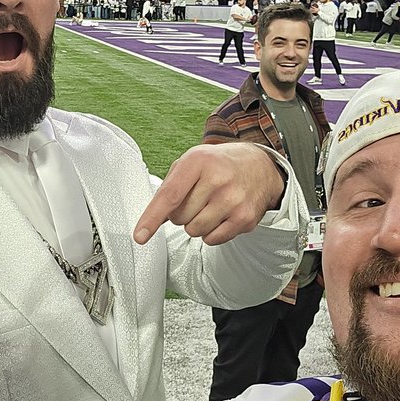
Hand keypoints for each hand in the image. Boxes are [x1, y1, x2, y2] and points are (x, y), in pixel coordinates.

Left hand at [135, 142, 285, 245]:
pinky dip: (210, 232)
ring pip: (194, 231)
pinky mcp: (244, 218)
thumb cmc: (219, 165)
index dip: (152, 217)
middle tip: (197, 198)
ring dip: (196, 224)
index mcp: (199, 161)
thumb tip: (152, 218)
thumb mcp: (192, 161)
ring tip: (209, 206)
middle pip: (179, 217)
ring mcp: (233, 200)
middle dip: (181, 213)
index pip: (170, 195)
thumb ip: (170, 186)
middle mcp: (218, 179)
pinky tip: (220, 215)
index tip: (140, 235)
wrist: (259, 166)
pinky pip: (212, 240)